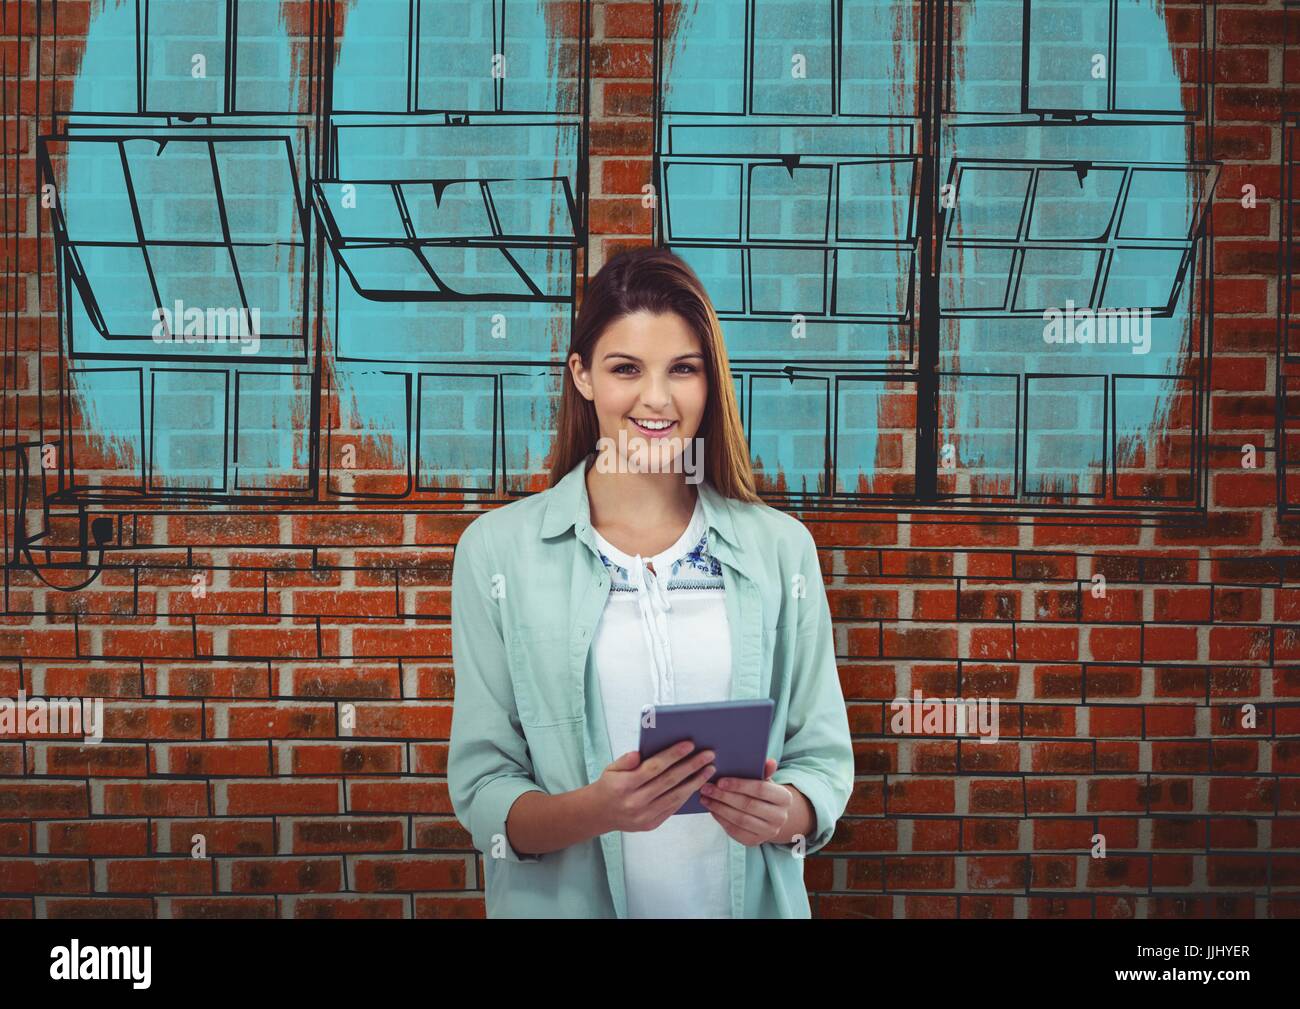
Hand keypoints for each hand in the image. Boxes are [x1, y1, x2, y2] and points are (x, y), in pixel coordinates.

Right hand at [588, 741, 715, 833]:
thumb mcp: (611, 768)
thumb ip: (625, 761)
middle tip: (709, 755)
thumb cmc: (609, 785)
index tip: (690, 744)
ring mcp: (644, 816)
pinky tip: (697, 784)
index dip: (673, 755)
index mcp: (624, 785)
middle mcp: (635, 802)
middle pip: (669, 781)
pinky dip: (686, 795)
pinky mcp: (651, 824)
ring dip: (695, 782)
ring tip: (709, 769)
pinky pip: (673, 807)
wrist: (600, 814)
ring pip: (675, 796)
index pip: (654, 767)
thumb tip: (638, 753)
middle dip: (691, 766)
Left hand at [699, 758, 791, 845]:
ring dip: (719, 808)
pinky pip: (735, 830)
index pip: (760, 789)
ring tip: (705, 798)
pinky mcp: (754, 841)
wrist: (770, 816)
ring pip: (740, 819)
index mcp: (784, 798)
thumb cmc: (764, 793)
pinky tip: (711, 809)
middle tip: (706, 788)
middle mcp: (779, 817)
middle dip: (724, 796)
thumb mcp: (765, 781)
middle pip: (748, 805)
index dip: (739, 785)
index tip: (720, 781)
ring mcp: (768, 832)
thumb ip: (764, 772)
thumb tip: (769, 761)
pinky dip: (721, 819)